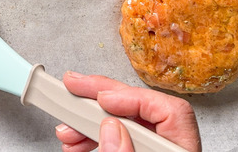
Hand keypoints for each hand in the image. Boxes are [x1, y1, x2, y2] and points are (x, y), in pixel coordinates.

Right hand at [54, 71, 200, 151]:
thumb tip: (111, 128)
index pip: (170, 110)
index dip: (132, 98)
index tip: (100, 97)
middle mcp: (170, 149)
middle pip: (142, 111)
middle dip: (100, 102)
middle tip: (71, 91)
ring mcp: (154, 151)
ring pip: (125, 124)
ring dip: (90, 121)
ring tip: (67, 128)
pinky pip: (118, 138)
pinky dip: (94, 136)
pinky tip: (76, 141)